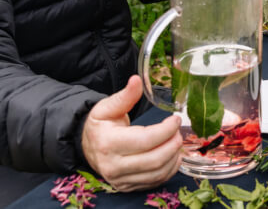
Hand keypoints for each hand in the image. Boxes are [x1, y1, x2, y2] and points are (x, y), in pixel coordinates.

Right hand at [80, 75, 182, 190]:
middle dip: (173, 144)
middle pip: (154, 160)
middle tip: (178, 131)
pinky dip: (169, 169)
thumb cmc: (100, 125)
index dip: (166, 130)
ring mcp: (121, 179)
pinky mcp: (128, 186)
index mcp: (108, 143)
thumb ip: (125, 95)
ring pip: (157, 173)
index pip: (145, 140)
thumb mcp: (107, 107)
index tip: (175, 119)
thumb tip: (137, 79)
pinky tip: (172, 156)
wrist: (89, 147)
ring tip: (176, 141)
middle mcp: (113, 166)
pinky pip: (155, 182)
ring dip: (173, 157)